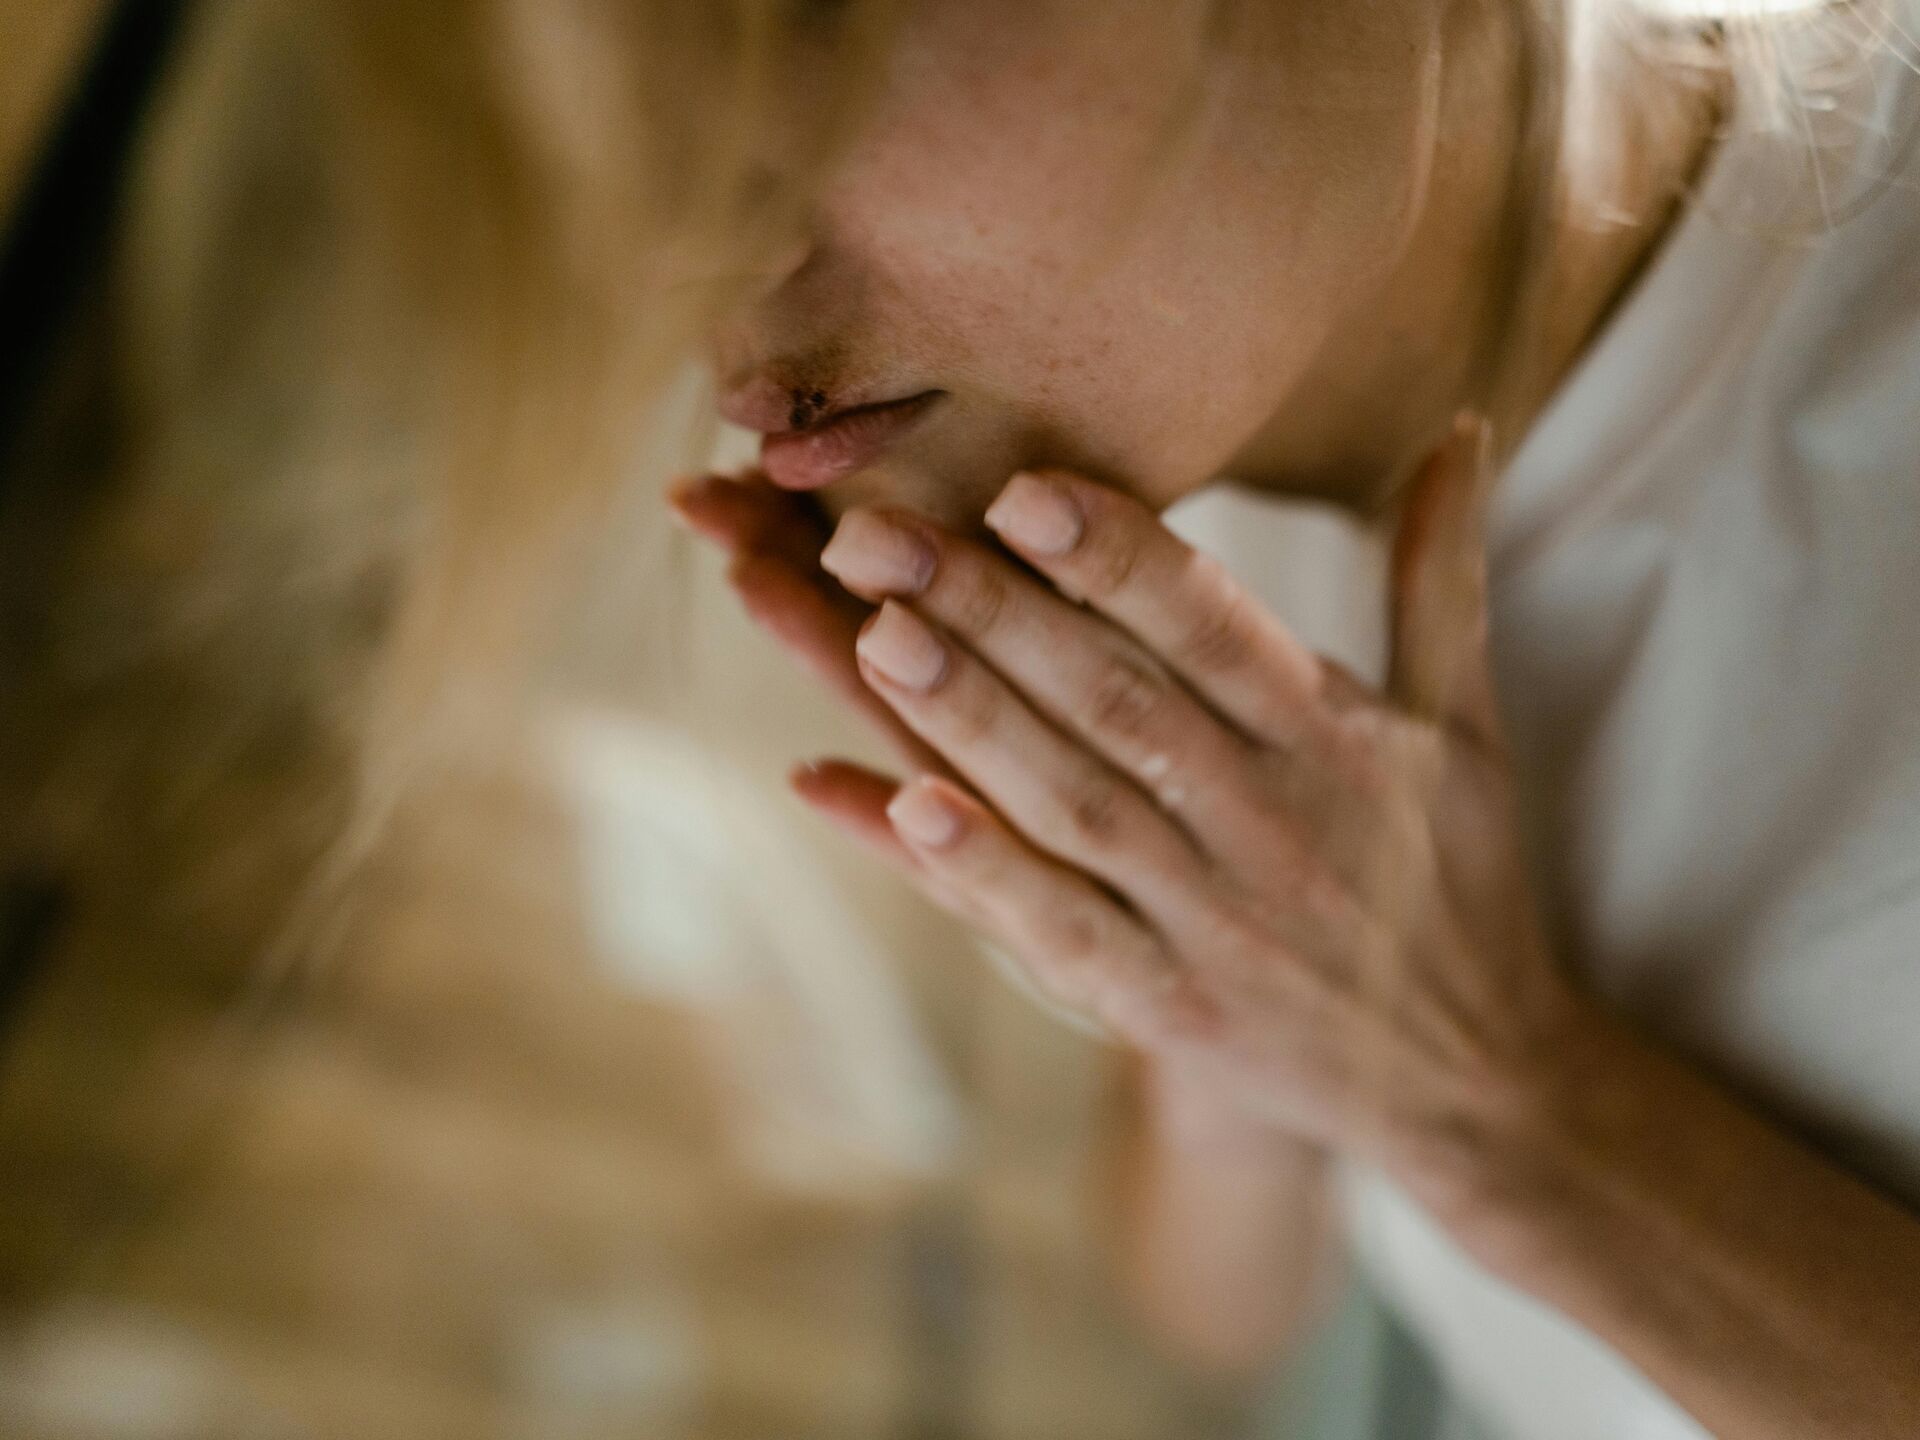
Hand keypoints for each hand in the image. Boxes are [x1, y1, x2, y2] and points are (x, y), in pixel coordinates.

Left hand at [671, 419, 1588, 1172]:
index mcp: (1336, 738)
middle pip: (1117, 703)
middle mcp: (1270, 822)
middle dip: (993, 614)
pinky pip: (1061, 935)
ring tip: (871, 635)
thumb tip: (1461, 424)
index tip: (1022, 489)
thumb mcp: (1468, 725)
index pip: (1215, 629)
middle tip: (873, 533)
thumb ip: (1443, 575)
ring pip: (1075, 808)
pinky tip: (894, 811)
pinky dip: (980, 877)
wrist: (1473, 1084)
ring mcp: (1212, 922)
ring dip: (969, 723)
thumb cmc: (1459, 880)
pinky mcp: (1167, 1007)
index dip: (1120, 559)